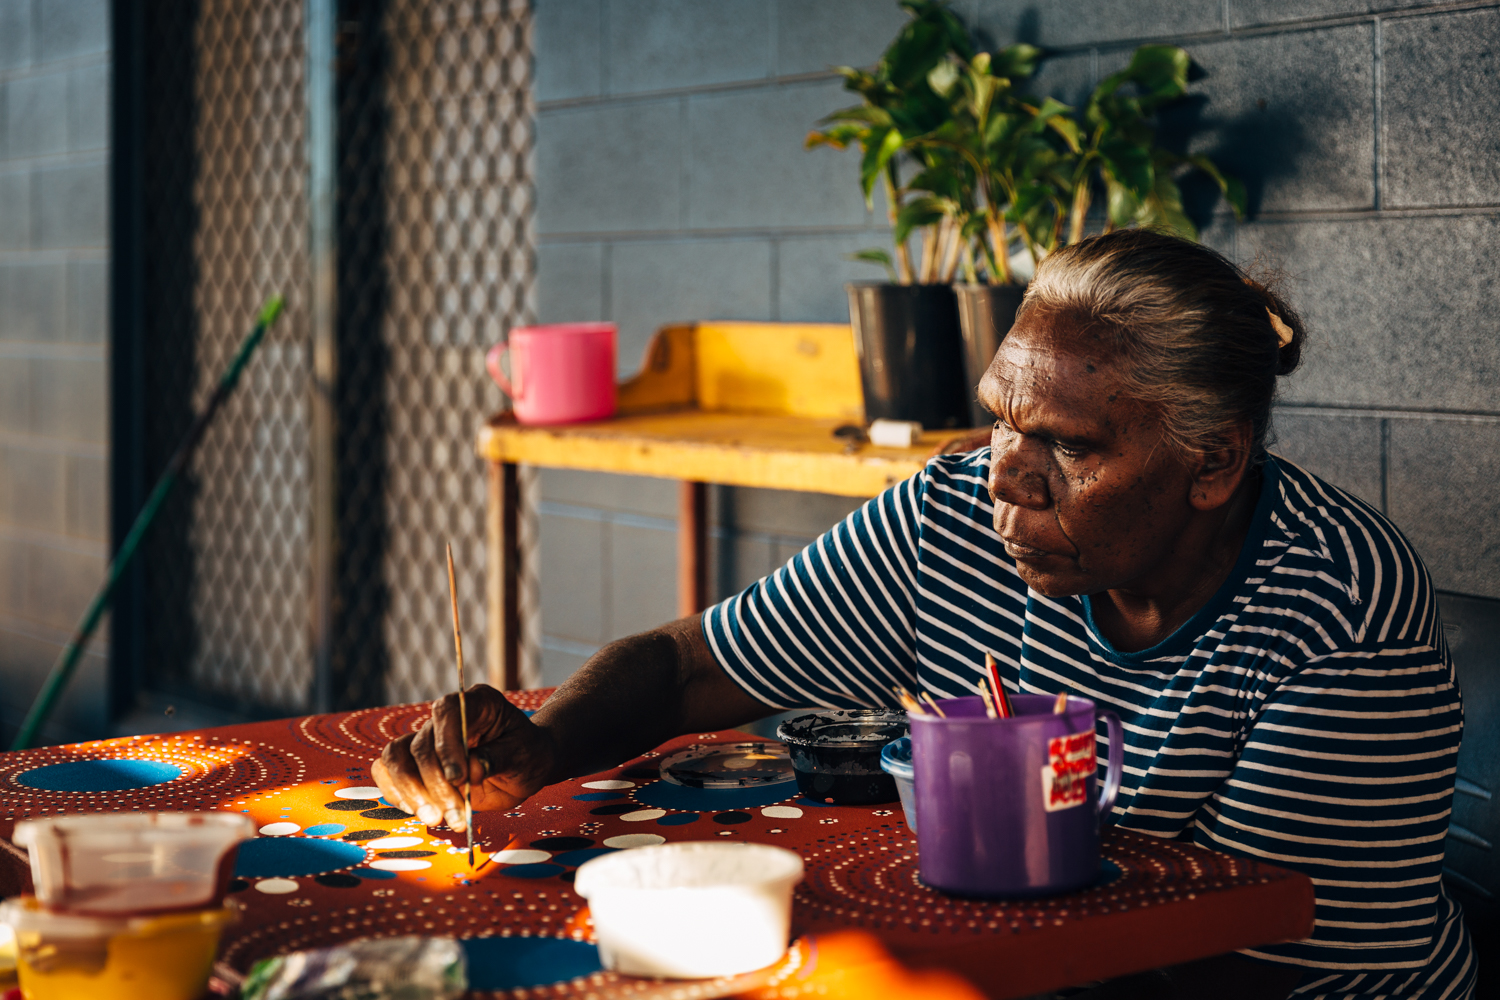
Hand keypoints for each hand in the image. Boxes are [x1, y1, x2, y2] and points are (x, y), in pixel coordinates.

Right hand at [372, 684, 553, 831]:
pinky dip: (396, 792)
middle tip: (453, 815)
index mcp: (478, 702)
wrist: (525, 766)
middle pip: (420, 744)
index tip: (459, 779)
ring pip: (397, 757)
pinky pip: (388, 770)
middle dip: (434, 784)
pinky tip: (419, 811)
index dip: (446, 745)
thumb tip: (471, 770)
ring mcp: (429, 738)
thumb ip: (497, 758)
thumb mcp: (525, 755)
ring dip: (411, 792)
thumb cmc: (528, 755)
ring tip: (435, 819)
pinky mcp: (417, 763)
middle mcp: (447, 716)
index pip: (447, 712)